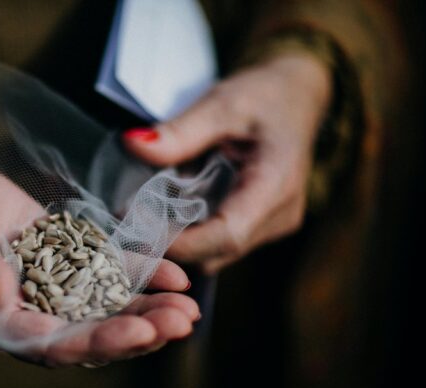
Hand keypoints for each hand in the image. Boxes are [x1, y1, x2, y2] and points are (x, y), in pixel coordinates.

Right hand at [0, 162, 199, 366]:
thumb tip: (1, 292)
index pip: (49, 344)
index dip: (95, 342)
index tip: (140, 334)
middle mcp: (26, 313)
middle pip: (88, 331)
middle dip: (137, 329)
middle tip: (183, 321)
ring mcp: (48, 284)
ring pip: (103, 304)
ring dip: (146, 306)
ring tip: (189, 305)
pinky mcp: (62, 254)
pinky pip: (104, 268)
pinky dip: (137, 271)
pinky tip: (173, 271)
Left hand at [124, 54, 331, 273]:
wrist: (298, 97)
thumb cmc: (265, 96)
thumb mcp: (219, 104)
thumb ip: (179, 131)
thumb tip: (132, 144)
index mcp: (276, 185)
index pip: (227, 235)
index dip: (180, 242)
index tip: (137, 228)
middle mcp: (279, 216)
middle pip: (216, 251)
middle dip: (169, 244)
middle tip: (128, 217)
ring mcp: (272, 226)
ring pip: (216, 254)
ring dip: (177, 240)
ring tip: (143, 212)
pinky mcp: (262, 227)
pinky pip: (220, 244)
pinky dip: (190, 233)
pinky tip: (167, 211)